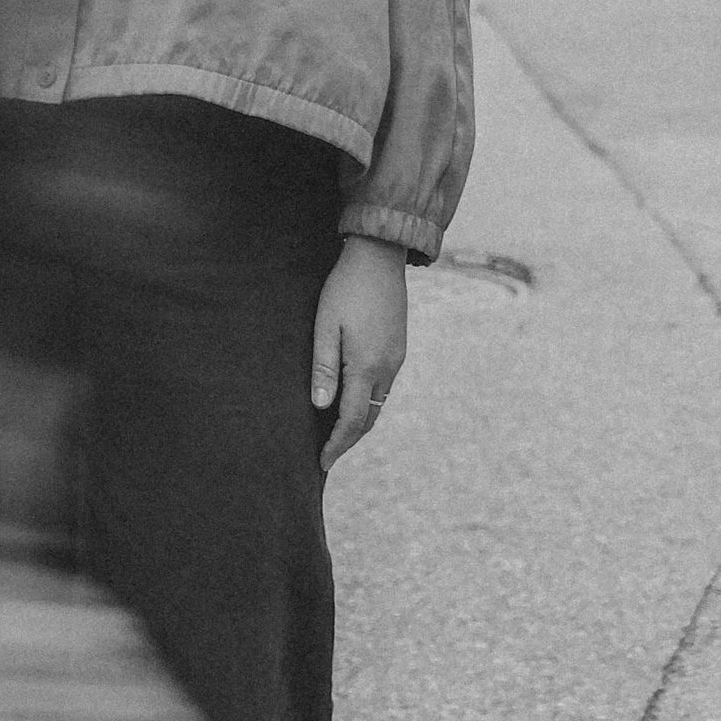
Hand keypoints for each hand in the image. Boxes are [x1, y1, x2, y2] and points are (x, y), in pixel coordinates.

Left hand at [311, 240, 408, 473]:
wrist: (380, 258)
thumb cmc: (345, 289)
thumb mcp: (326, 326)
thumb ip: (324, 367)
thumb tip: (321, 407)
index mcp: (366, 366)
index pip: (351, 420)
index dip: (336, 445)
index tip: (322, 463)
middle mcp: (386, 368)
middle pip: (367, 419)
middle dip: (348, 440)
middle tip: (327, 454)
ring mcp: (396, 359)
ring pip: (377, 405)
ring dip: (358, 423)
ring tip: (336, 433)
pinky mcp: (398, 348)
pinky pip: (383, 387)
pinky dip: (368, 403)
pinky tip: (352, 401)